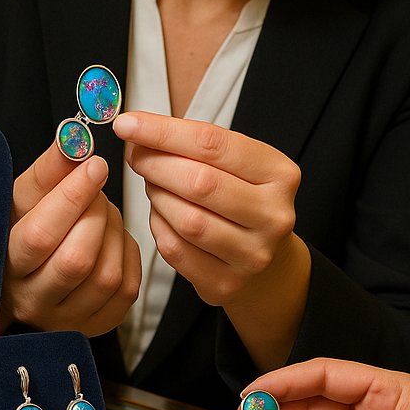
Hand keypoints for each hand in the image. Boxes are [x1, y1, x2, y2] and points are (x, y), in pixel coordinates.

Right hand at [0, 140, 140, 337]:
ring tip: (102, 212)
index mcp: (6, 264)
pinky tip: (112, 238)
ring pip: (106, 275)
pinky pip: (126, 287)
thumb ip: (51, 166)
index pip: (40, 236)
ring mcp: (66, 318)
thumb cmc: (24, 224)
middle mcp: (33, 299)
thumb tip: (74, 136)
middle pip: (76, 260)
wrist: (28, 270)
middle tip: (97, 190)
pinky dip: (128, 253)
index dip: (72, 197)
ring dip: (114, 232)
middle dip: (96, 215)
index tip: (95, 165)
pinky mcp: (98, 322)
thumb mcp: (27, 193)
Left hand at [113, 110, 302, 308]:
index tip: (128, 124)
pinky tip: (161, 214)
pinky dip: (158, 226)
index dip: (164, 132)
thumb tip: (136, 129)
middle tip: (137, 156)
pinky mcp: (227, 285)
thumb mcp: (233, 162)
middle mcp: (274, 215)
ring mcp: (253, 255)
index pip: (213, 144)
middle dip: (156, 164)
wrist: (265, 257)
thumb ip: (192, 143)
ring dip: (157, 196)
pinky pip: (176, 250)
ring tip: (153, 184)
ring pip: (186, 220)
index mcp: (280, 173)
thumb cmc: (241, 195)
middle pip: (199, 182)